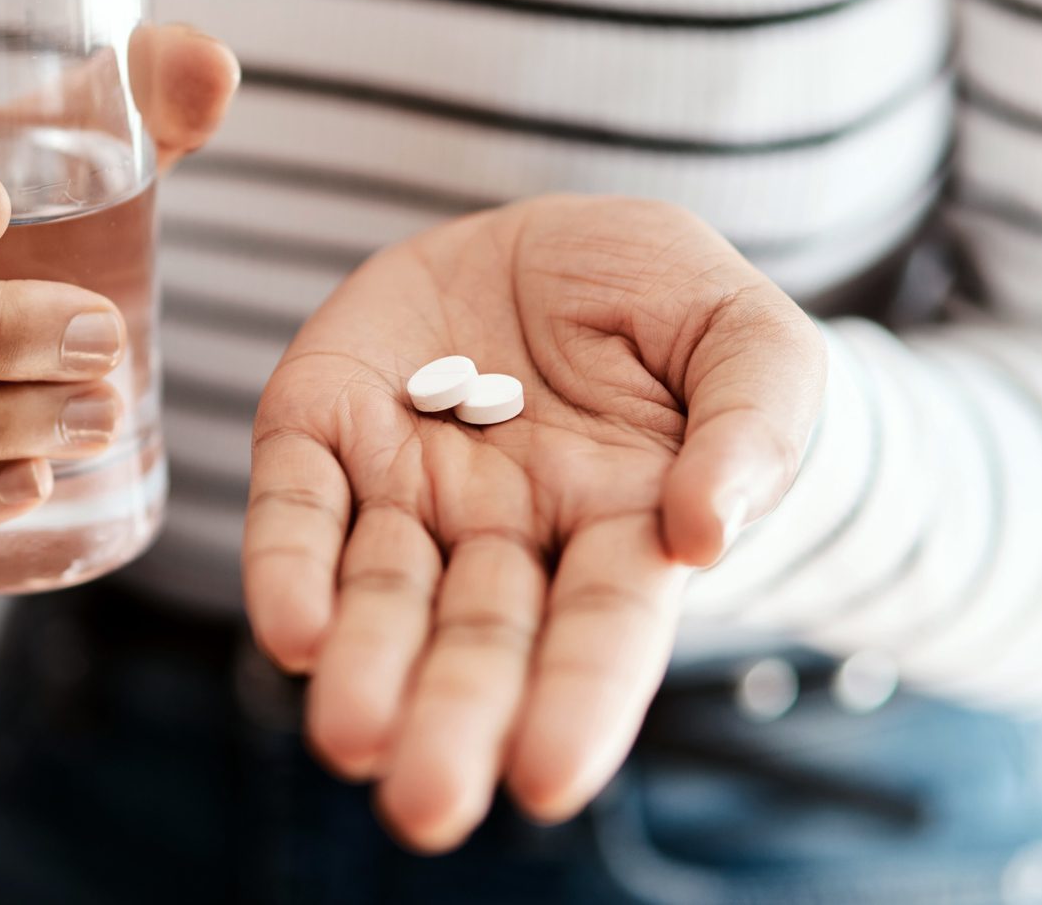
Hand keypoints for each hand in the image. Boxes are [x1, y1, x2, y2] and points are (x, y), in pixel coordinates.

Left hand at [244, 195, 823, 851]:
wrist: (555, 235)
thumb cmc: (670, 305)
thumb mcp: (748, 341)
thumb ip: (753, 428)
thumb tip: (705, 534)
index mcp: (622, 531)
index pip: (601, 635)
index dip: (575, 703)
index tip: (545, 780)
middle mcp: (505, 534)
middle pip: (478, 642)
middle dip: (451, 722)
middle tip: (423, 805)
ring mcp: (407, 485)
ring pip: (380, 593)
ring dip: (363, 667)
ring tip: (351, 734)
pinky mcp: (322, 423)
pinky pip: (297, 503)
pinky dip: (288, 565)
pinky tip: (291, 630)